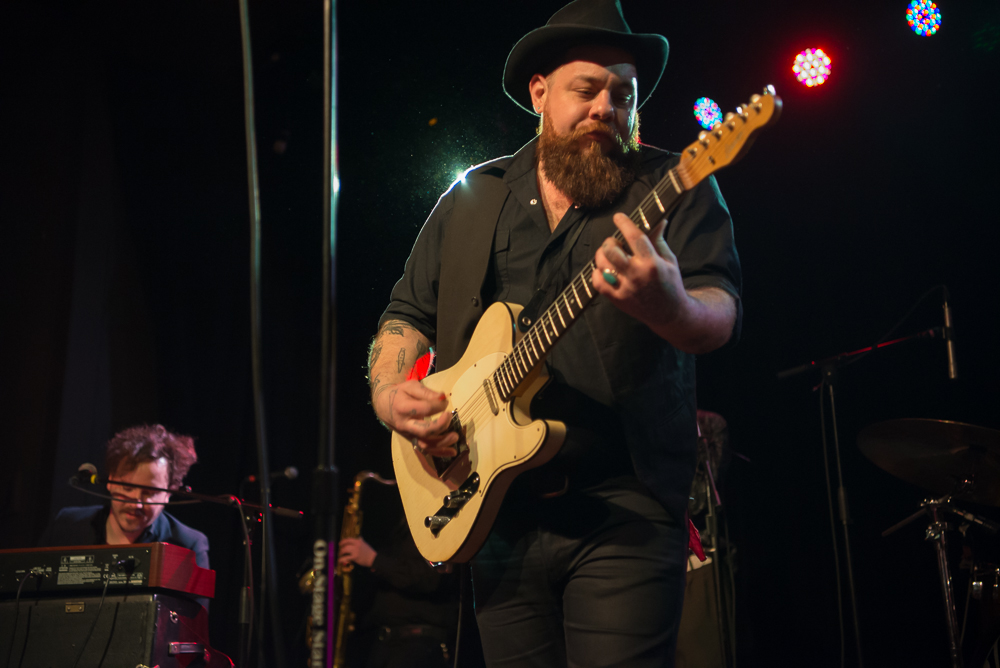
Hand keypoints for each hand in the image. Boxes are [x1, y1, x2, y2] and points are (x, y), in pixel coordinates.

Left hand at [338, 537, 375, 568]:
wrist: (373, 558)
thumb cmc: (369, 551)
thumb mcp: (365, 544)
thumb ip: (361, 541)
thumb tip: (360, 537)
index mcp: (358, 541)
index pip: (348, 539)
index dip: (343, 541)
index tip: (340, 543)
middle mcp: (356, 545)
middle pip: (345, 545)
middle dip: (341, 548)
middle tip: (340, 551)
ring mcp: (355, 551)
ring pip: (344, 550)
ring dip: (340, 553)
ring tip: (340, 555)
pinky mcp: (355, 557)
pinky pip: (346, 557)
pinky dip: (341, 559)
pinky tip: (339, 560)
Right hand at [374, 380, 458, 457]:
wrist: (383, 406)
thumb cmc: (399, 394)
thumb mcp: (410, 386)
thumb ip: (426, 392)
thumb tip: (443, 397)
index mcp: (403, 408)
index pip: (424, 409)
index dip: (438, 405)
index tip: (445, 401)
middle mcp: (405, 425)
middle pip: (424, 430)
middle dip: (441, 425)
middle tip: (449, 415)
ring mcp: (409, 435)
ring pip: (426, 445)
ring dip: (443, 443)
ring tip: (455, 436)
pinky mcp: (413, 441)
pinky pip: (426, 450)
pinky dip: (440, 452)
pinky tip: (452, 451)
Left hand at [592, 212, 689, 328]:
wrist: (669, 314)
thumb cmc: (671, 284)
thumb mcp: (669, 260)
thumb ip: (659, 240)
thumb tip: (659, 220)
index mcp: (652, 263)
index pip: (634, 237)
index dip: (624, 223)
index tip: (618, 217)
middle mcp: (637, 275)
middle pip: (612, 250)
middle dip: (610, 241)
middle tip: (614, 242)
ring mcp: (625, 288)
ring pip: (602, 265)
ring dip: (602, 255)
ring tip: (608, 255)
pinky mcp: (617, 299)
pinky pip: (598, 282)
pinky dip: (597, 273)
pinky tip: (604, 270)